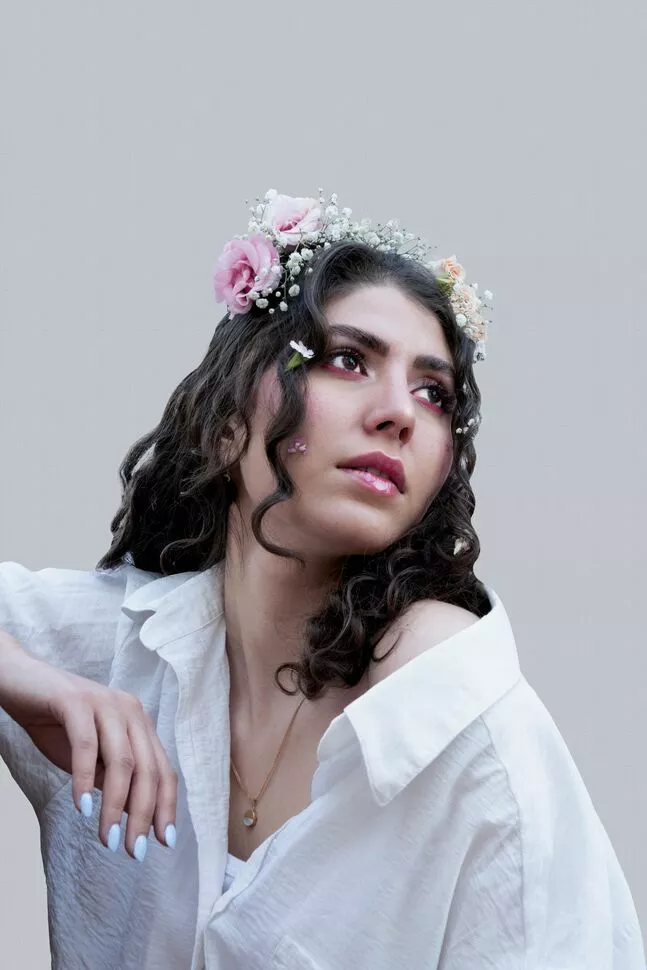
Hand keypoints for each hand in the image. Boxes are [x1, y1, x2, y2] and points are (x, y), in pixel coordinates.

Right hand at [0, 633, 177, 860]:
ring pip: (122, 762)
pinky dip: (85, 779)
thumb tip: (132, 818)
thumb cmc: (57, 724)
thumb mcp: (91, 758)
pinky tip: (82, 807)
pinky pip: (86, 745)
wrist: (21, 684)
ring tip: (108, 839)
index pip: (163, 769)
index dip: (166, 806)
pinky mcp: (77, 701)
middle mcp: (130, 710)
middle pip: (148, 769)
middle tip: (133, 851)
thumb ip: (112, 779)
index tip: (163, 842)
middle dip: (143, 815)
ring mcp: (106, 703)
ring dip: (116, 806)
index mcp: (139, 723)